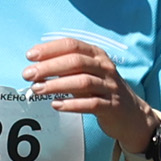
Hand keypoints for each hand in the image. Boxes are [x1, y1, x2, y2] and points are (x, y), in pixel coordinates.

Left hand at [21, 36, 155, 156]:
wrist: (132, 115)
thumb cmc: (102, 91)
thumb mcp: (87, 75)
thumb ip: (66, 70)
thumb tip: (37, 67)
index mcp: (97, 55)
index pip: (72, 45)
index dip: (50, 49)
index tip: (30, 56)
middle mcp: (105, 67)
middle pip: (76, 61)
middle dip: (49, 67)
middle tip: (28, 74)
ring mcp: (110, 86)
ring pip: (82, 81)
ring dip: (57, 85)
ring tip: (37, 89)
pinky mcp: (112, 106)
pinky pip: (91, 104)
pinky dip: (72, 104)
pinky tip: (56, 105)